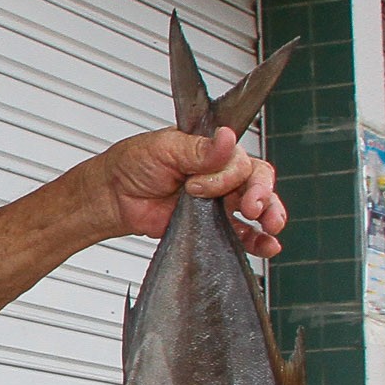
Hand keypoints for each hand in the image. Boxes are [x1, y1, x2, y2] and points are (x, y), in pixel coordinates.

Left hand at [99, 127, 285, 257]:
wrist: (113, 197)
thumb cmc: (134, 165)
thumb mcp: (164, 149)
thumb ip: (199, 150)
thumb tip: (227, 138)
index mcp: (213, 150)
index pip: (241, 160)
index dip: (231, 174)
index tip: (198, 185)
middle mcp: (222, 174)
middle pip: (258, 182)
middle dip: (262, 195)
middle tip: (252, 207)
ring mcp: (220, 201)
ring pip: (259, 207)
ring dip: (271, 215)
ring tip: (271, 226)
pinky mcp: (213, 226)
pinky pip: (243, 234)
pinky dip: (258, 241)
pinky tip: (268, 246)